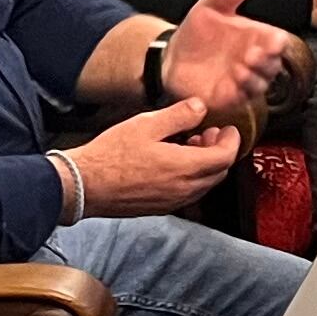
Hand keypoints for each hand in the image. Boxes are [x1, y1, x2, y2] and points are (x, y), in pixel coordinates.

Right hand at [70, 95, 244, 211]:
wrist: (84, 185)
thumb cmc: (111, 156)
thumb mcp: (146, 125)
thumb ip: (179, 115)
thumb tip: (200, 107)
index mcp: (185, 168)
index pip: (225, 157)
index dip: (231, 141)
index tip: (227, 129)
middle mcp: (184, 189)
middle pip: (219, 172)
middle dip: (219, 151)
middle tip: (207, 133)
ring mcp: (173, 202)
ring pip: (204, 184)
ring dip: (204, 164)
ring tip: (189, 144)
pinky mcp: (160, 208)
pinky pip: (187, 192)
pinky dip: (191, 176)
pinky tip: (172, 162)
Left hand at [158, 0, 296, 113]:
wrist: (173, 55)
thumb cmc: (199, 31)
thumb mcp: (212, 5)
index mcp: (256, 37)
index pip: (277, 42)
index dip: (277, 43)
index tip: (274, 40)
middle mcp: (253, 60)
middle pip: (272, 66)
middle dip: (266, 62)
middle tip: (254, 54)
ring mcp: (242, 80)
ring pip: (259, 85)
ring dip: (254, 79)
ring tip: (241, 70)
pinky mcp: (228, 97)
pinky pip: (239, 100)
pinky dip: (238, 94)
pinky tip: (231, 85)